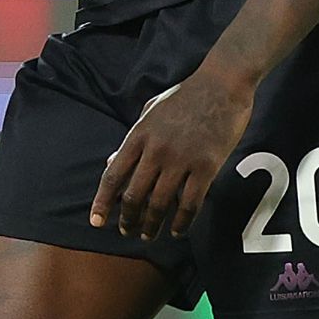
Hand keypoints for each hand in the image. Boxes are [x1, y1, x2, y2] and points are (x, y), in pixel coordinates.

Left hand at [91, 65, 255, 241]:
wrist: (222, 83)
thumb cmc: (185, 96)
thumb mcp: (150, 111)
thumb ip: (132, 139)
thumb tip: (113, 164)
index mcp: (139, 134)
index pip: (113, 176)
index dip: (103, 202)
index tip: (96, 221)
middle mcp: (156, 150)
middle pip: (134, 196)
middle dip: (128, 219)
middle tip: (127, 232)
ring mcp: (182, 159)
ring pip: (160, 204)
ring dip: (152, 225)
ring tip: (149, 235)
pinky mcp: (207, 166)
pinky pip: (190, 203)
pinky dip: (181, 222)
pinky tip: (178, 230)